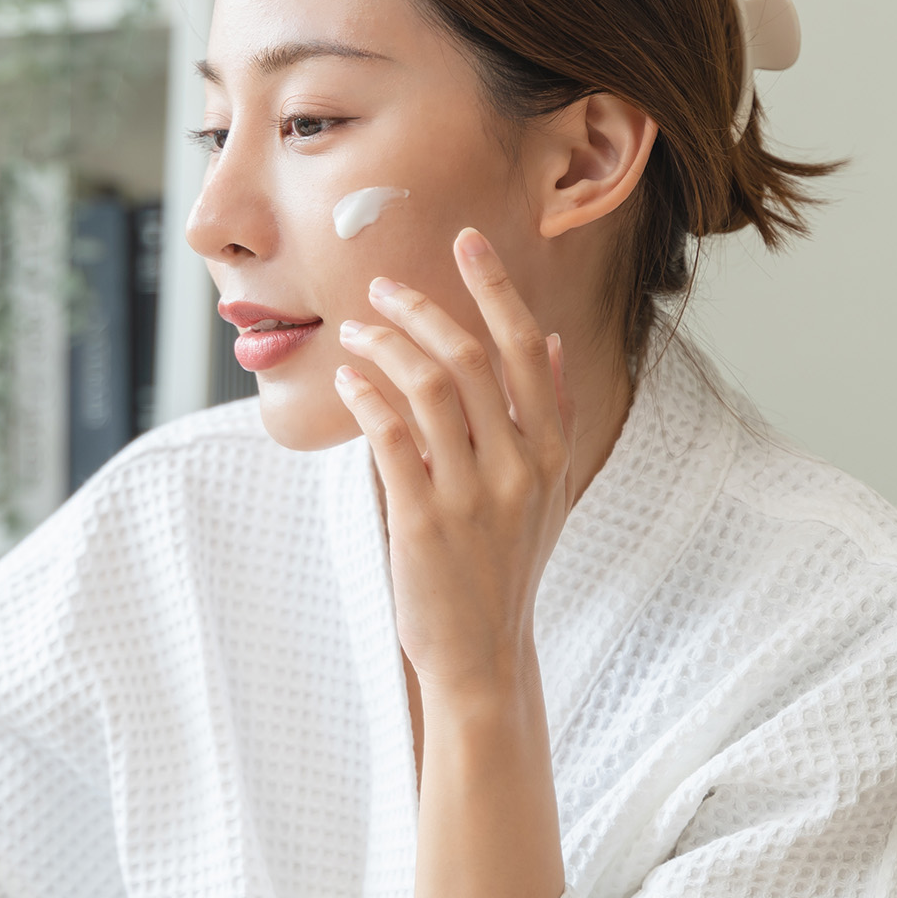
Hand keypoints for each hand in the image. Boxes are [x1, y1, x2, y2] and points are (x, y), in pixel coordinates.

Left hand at [333, 228, 575, 694]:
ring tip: (353, 330)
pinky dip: (366, 397)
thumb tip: (549, 343)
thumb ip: (547, 415)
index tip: (465, 242)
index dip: (495, 288)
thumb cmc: (504, 566)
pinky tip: (346, 380)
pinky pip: (390, 438)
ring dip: (384, 346)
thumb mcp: (545, 491)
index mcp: (550, 450)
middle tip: (382, 285)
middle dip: (423, 308)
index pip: (526, 347)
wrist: (484, 655)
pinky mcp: (425, 521)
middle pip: (471, 357)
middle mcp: (519, 466)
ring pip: (428, 388)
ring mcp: (473, 494)